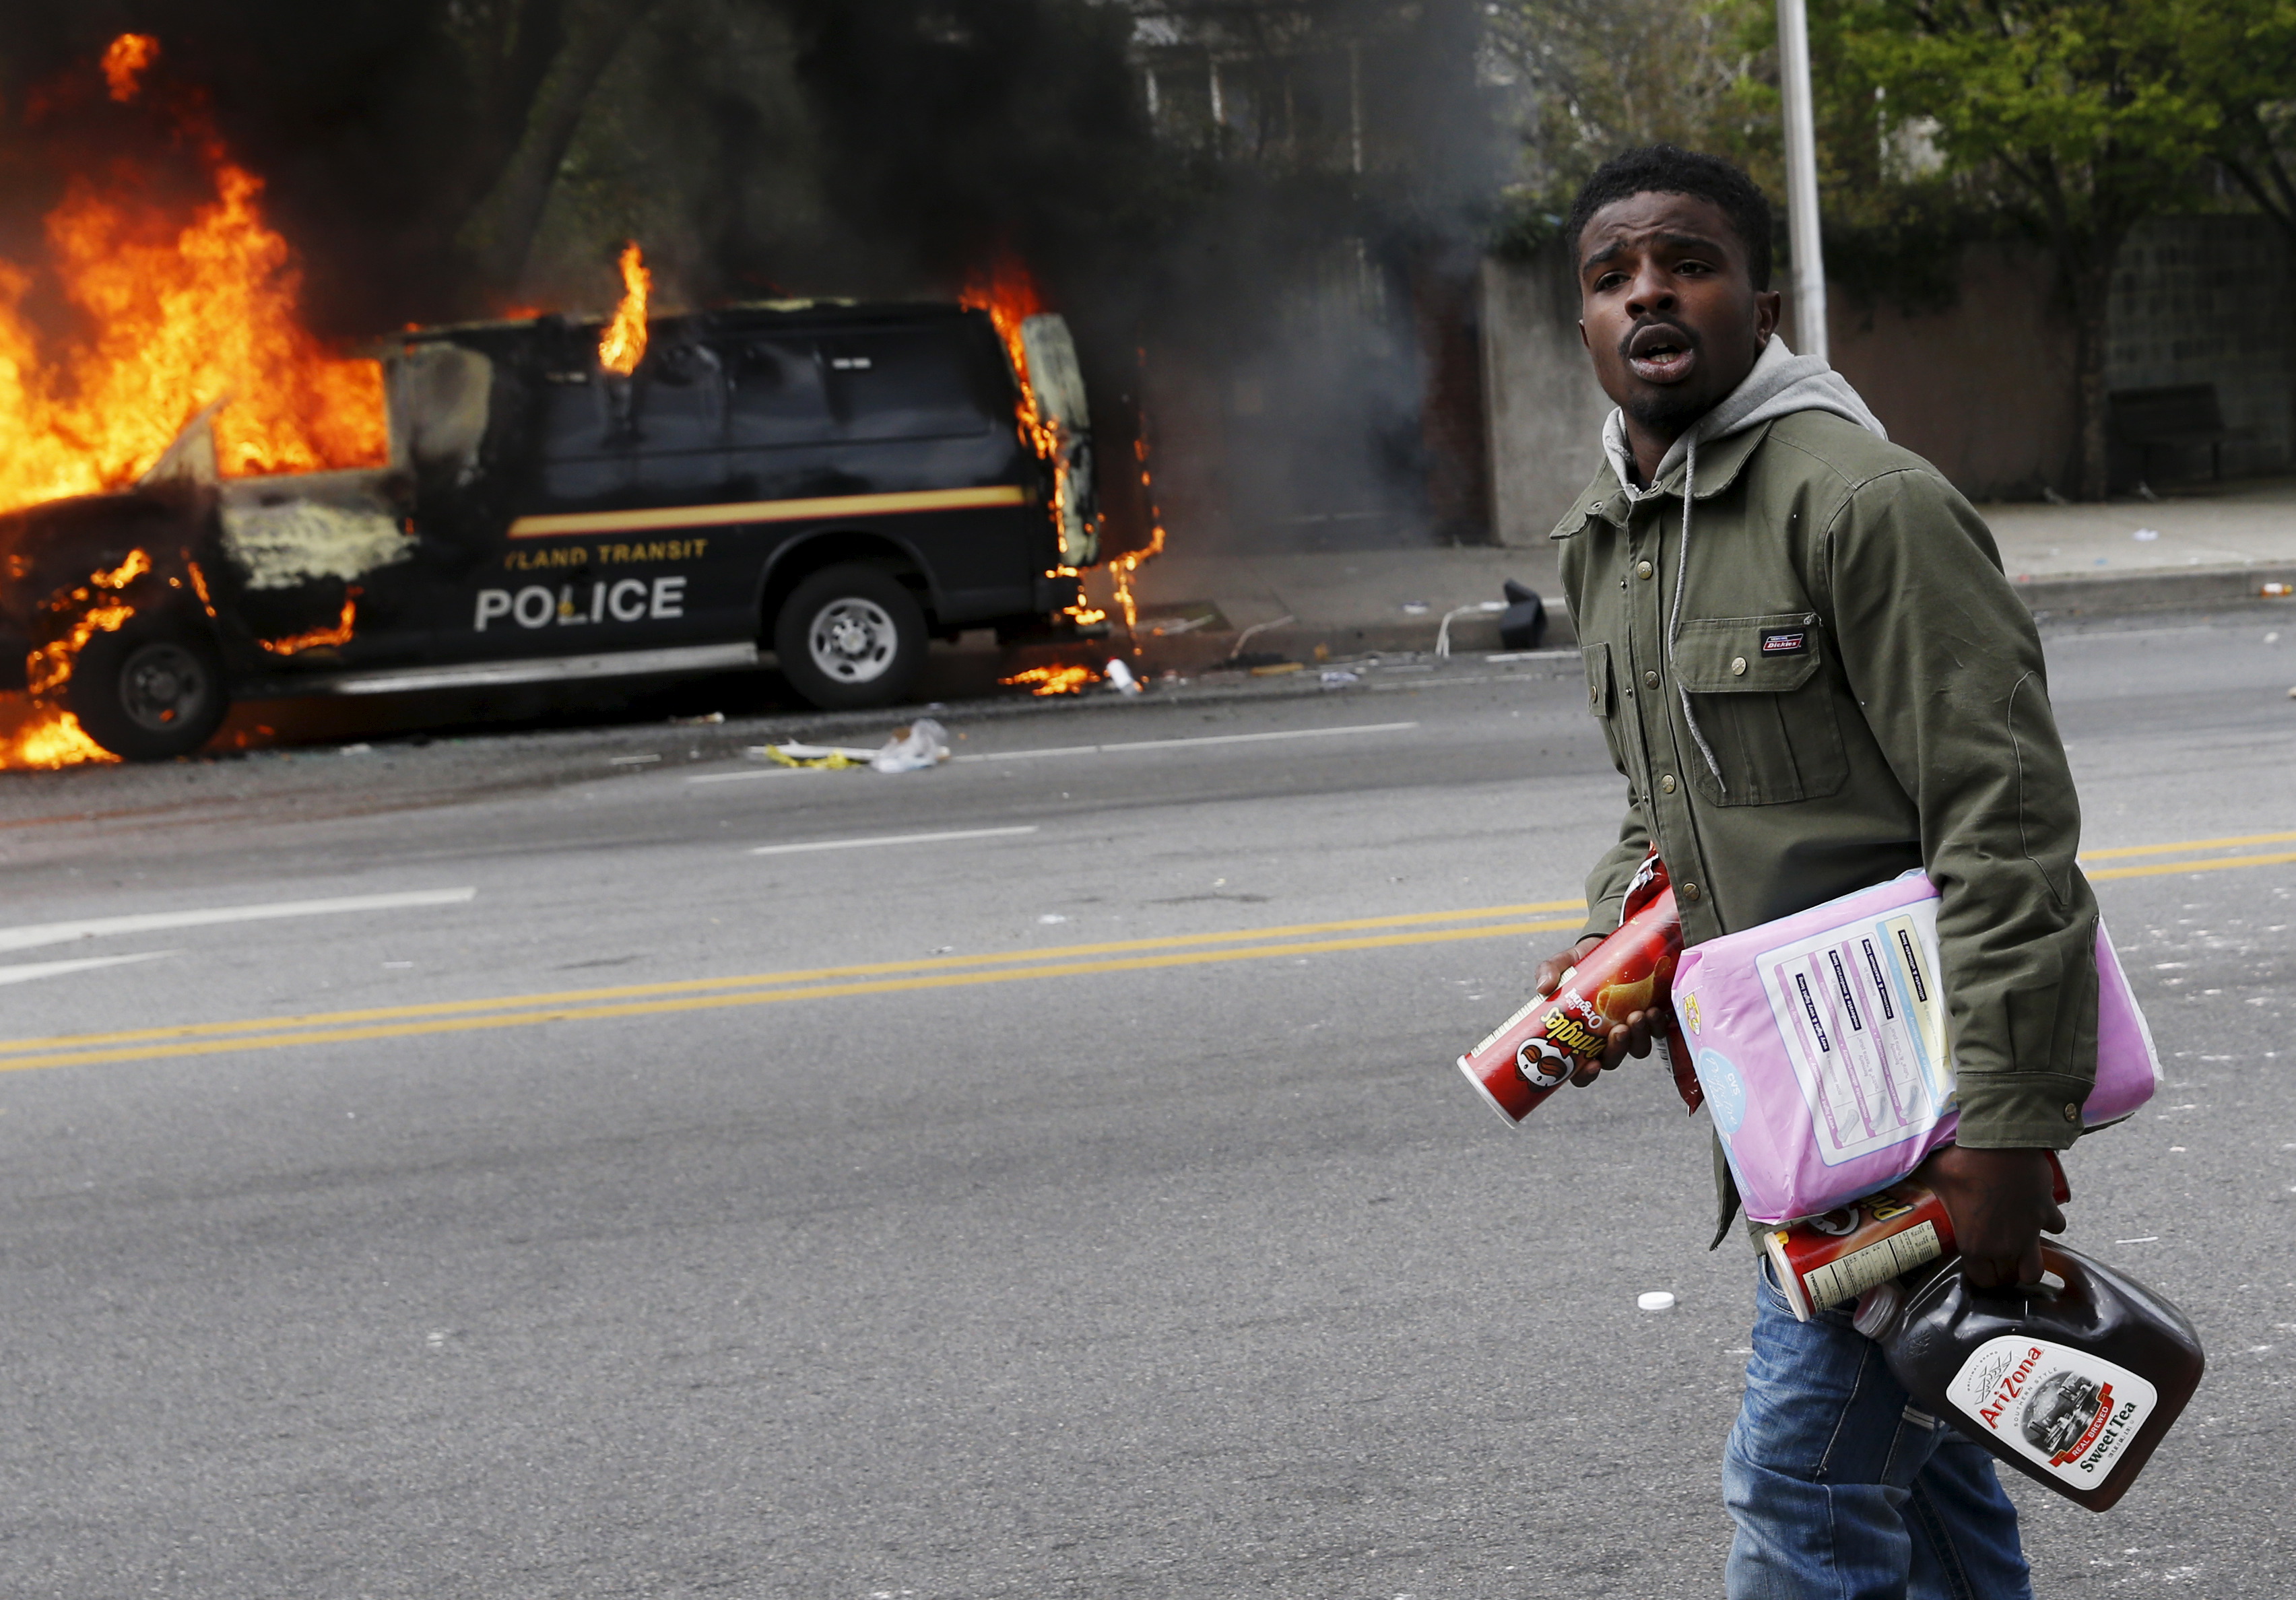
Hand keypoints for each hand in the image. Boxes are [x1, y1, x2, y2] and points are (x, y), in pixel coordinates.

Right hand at [1532, 936, 1652, 1086]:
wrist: (1607, 948)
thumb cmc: (1581, 965)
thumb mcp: (1562, 966)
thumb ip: (1549, 972)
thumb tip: (1543, 987)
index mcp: (1580, 1037)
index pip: (1580, 1070)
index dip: (1586, 1075)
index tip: (1591, 1065)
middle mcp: (1605, 1039)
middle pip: (1612, 1060)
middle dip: (1617, 1049)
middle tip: (1619, 1029)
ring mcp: (1628, 1031)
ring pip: (1636, 1049)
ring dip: (1639, 1037)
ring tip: (1638, 1015)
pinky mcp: (1648, 1019)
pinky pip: (1657, 1032)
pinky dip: (1657, 1025)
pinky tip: (1653, 1011)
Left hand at [1917, 1145, 2068, 1288]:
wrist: (2002, 1141)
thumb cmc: (1964, 1161)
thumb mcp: (1933, 1175)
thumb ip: (1918, 1185)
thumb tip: (1894, 1180)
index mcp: (1975, 1245)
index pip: (1983, 1280)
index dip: (1980, 1276)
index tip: (1976, 1266)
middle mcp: (2005, 1247)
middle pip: (2010, 1279)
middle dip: (2004, 1273)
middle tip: (1996, 1259)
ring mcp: (2030, 1233)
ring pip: (2036, 1269)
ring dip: (2028, 1261)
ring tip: (2018, 1247)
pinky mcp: (2047, 1213)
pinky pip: (2055, 1229)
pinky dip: (2048, 1224)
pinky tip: (2036, 1213)